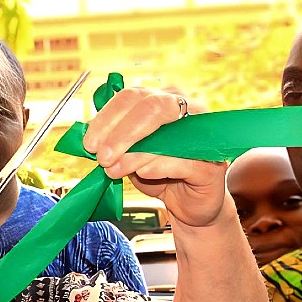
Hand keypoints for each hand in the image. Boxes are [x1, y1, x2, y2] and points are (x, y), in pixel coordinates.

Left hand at [81, 86, 227, 228]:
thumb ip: (115, 138)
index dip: (107, 118)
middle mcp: (188, 109)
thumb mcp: (131, 151)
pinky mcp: (211, 164)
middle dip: (120, 133)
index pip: (133, 96)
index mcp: (164, 100)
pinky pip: (180, 161)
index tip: (90, 142)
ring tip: (114, 170)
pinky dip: (156, 167)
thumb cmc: (159, 173)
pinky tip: (143, 173)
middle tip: (102, 156)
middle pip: (151, 106)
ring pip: (165, 134)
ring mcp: (204, 136)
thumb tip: (90, 135)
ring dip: (133, 154)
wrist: (188, 205)